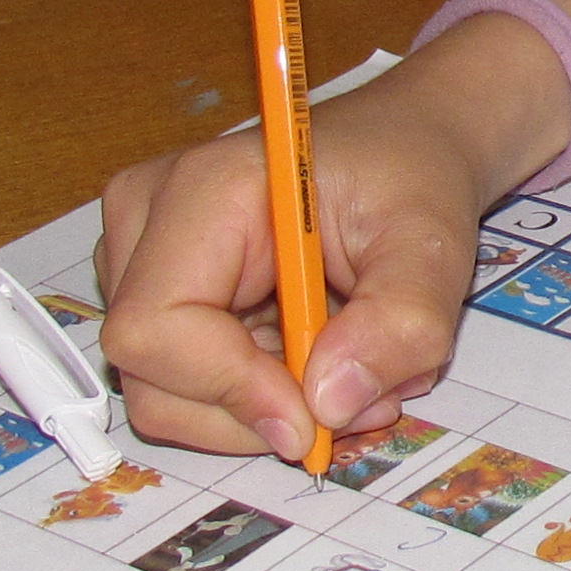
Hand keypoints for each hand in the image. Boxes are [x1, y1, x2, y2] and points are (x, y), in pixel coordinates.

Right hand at [96, 0, 570, 458]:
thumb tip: (330, 404)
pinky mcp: (156, 294)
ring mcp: (139, 260)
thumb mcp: (431, 245)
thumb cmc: (408, 177)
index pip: (153, 328)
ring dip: (260, 412)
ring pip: (163, 395)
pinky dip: (253, 400)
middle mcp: (146, 221)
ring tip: (344, 371)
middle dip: (255, 413)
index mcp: (203, 190)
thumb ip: (401, 323)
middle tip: (357, 398)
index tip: (313, 419)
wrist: (400, 151)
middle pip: (148, 375)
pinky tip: (310, 358)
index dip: (227, 391)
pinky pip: (183, 388)